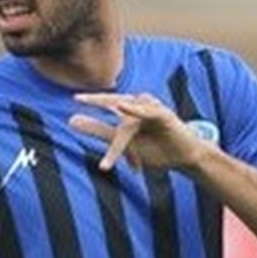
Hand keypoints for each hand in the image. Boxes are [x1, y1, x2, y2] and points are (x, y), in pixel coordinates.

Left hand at [68, 92, 207, 171]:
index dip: (92, 101)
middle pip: (116, 100)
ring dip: (117, 126)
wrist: (184, 158)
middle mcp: (139, 108)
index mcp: (129, 113)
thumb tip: (71, 121)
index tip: (74, 99)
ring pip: (130, 115)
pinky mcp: (164, 115)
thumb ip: (98, 131)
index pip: (108, 104)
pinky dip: (136, 109)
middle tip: (78, 99)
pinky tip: (123, 107)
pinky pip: (148, 111)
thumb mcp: (123, 145)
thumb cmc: (156, 150)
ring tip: (107, 143)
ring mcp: (152, 110)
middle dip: (97, 100)